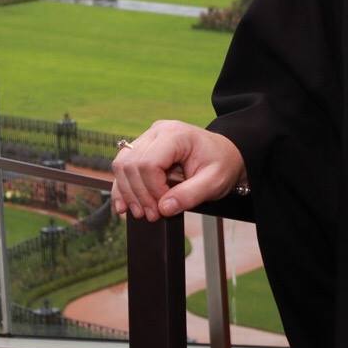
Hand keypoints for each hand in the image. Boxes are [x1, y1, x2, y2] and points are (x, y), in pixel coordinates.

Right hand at [111, 121, 244, 221]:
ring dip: (128, 192)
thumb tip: (163, 208)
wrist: (226, 156)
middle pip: (132, 164)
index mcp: (176, 134)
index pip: (149, 163)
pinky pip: (124, 166)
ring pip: (122, 164)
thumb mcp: (213, 182)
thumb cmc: (222, 165)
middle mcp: (157, 131)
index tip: (164, 207)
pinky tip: (123, 206)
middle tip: (153, 215)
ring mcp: (148, 138)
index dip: (152, 189)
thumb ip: (189, 195)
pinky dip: (122, 187)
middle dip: (139, 194)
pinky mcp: (143, 148)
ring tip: (140, 213)